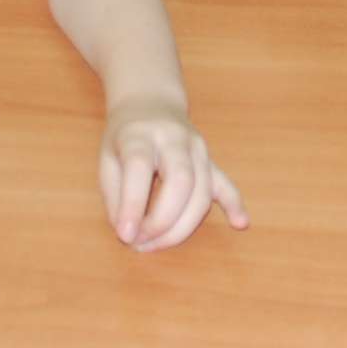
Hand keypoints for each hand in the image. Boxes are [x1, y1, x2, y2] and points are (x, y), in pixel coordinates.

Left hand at [98, 97, 247, 250]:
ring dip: (182, 227)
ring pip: (203, 190)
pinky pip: (225, 183)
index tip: (126, 235)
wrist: (151, 102)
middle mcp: (174, 138)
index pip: (140, 167)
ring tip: (155, 245)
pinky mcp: (210, 160)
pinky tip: (240, 223)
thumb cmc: (124, 136)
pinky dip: (234, 204)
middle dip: (163, 222)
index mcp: (140, 135)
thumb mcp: (106, 158)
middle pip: (181, 181)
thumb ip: (115, 196)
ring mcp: (197, 148)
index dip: (133, 204)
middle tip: (140, 243)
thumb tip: (129, 232)